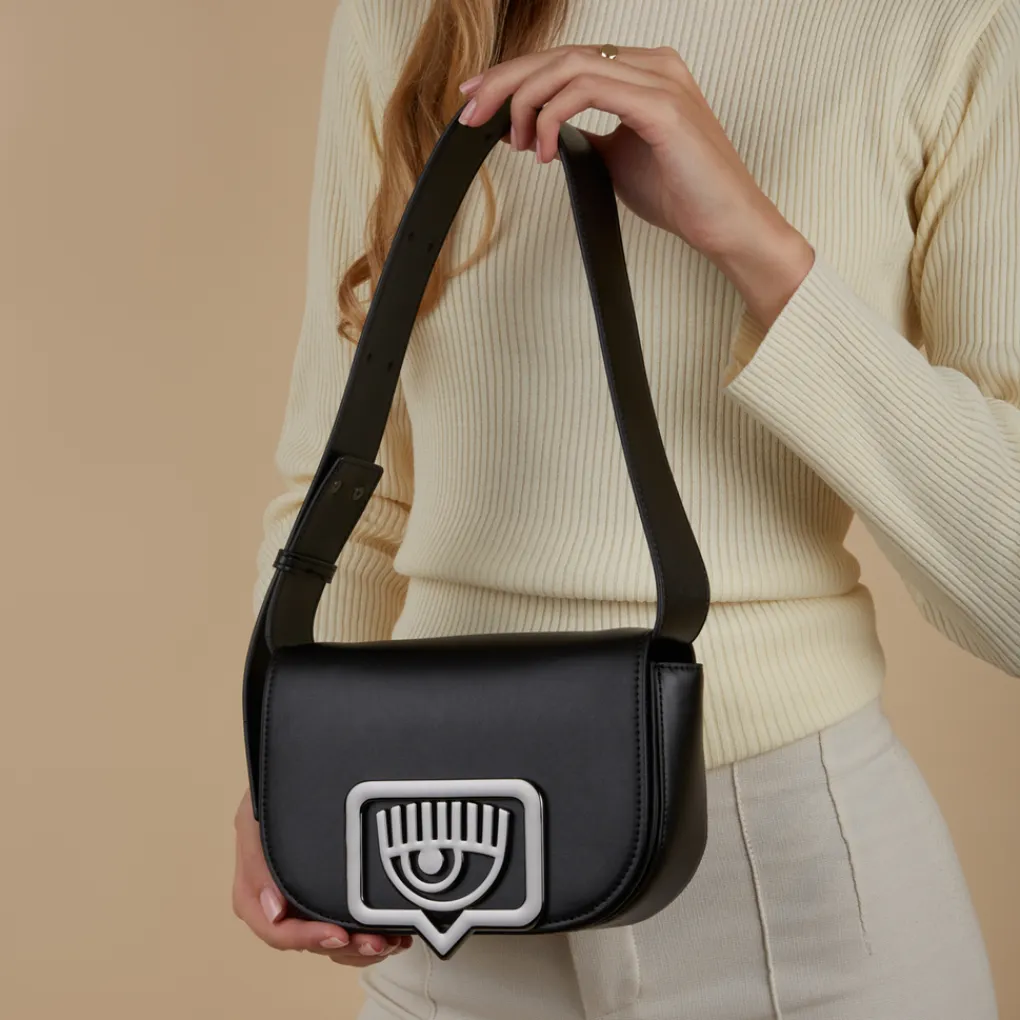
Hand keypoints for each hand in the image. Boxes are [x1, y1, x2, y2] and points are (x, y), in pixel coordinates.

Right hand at [232, 787, 412, 966]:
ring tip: (392, 939)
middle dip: (346, 947)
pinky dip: (370, 932)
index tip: (337, 935)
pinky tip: (394, 931)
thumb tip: (274, 910)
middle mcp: (281, 898)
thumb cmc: (273, 789)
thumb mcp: (253, 815)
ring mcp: (308, 898)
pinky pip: (350, 924)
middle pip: (311, 940)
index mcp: (256, 886)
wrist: (300, 767)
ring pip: (333, 939)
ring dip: (362, 946)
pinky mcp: (332, 893)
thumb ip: (256, 860)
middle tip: (378, 942)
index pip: (275, 928)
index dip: (305, 938)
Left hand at [456, 43, 814, 326]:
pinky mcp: (661, 105)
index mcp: (642, 71)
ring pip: (568, 66)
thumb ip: (586, 135)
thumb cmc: (681, 195)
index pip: (566, 60)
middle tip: (471, 112)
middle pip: (560, 55)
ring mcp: (658, 80)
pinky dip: (553, 116)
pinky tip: (542, 147)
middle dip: (506, 82)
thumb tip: (545, 132)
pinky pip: (588, 89)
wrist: (726, 224)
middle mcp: (651, 64)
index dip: (515, 76)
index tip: (479, 101)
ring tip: (512, 140)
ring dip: (525, 100)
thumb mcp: (618, 159)